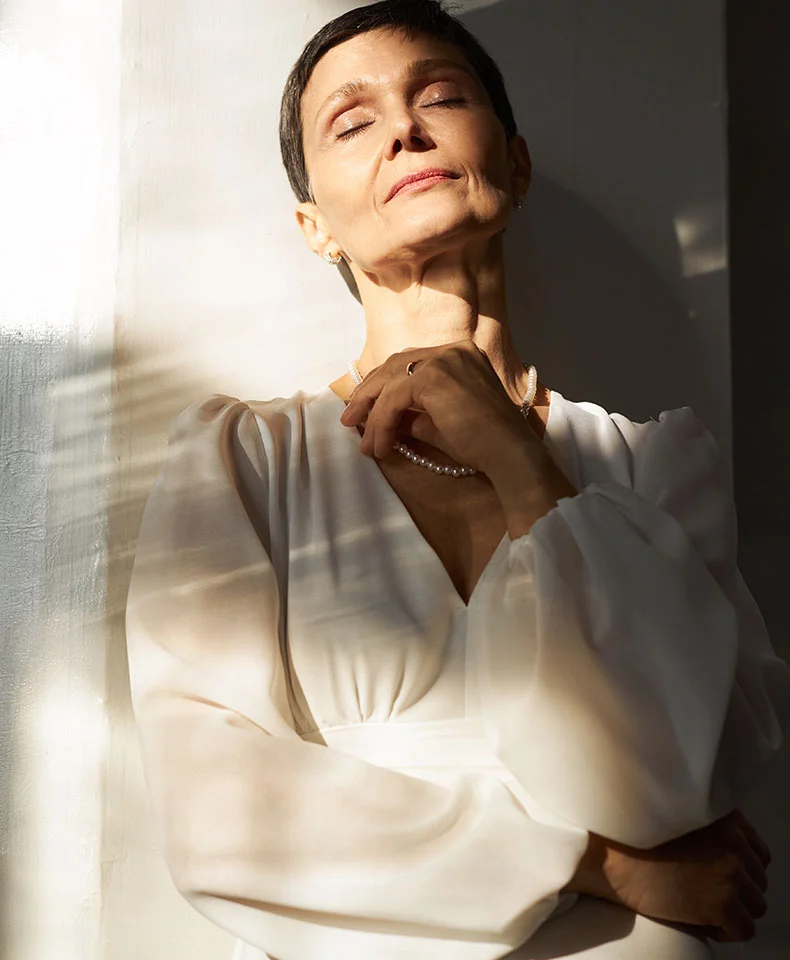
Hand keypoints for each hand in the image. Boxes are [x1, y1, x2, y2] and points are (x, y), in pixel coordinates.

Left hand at [339, 340, 539, 475]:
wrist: (508, 454)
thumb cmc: (481, 443)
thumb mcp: (437, 424)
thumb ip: (411, 416)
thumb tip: (381, 421)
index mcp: (459, 354)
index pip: (408, 363)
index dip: (381, 386)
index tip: (363, 410)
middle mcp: (452, 350)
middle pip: (394, 365)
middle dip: (368, 395)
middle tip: (349, 421)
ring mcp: (444, 359)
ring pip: (391, 382)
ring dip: (372, 414)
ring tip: (364, 442)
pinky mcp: (434, 377)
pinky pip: (393, 399)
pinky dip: (382, 422)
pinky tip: (380, 445)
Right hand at [590, 808, 771, 942]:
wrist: (608, 853)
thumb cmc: (630, 835)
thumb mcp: (674, 815)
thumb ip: (706, 827)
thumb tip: (722, 860)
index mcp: (724, 817)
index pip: (758, 852)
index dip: (740, 868)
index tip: (721, 876)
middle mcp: (734, 842)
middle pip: (759, 880)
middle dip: (737, 889)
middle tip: (706, 891)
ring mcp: (731, 872)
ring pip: (756, 906)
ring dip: (734, 910)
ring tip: (703, 906)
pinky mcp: (723, 902)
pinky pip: (744, 929)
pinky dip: (726, 931)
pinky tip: (701, 921)